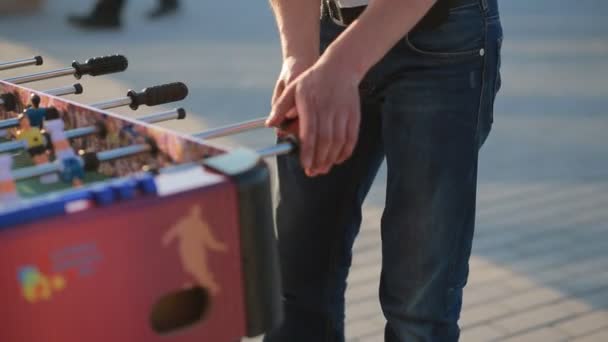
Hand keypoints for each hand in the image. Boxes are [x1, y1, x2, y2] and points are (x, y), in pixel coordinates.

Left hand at [267, 57, 360, 176]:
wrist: (341, 67)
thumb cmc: (314, 79)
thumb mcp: (292, 87)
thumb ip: (280, 106)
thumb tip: (270, 124)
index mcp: (310, 103)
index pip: (310, 132)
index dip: (308, 150)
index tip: (305, 164)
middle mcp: (328, 109)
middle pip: (325, 140)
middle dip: (319, 160)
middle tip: (313, 172)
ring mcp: (342, 112)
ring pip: (338, 141)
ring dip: (331, 158)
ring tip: (323, 168)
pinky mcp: (353, 115)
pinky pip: (351, 137)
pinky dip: (345, 151)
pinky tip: (338, 159)